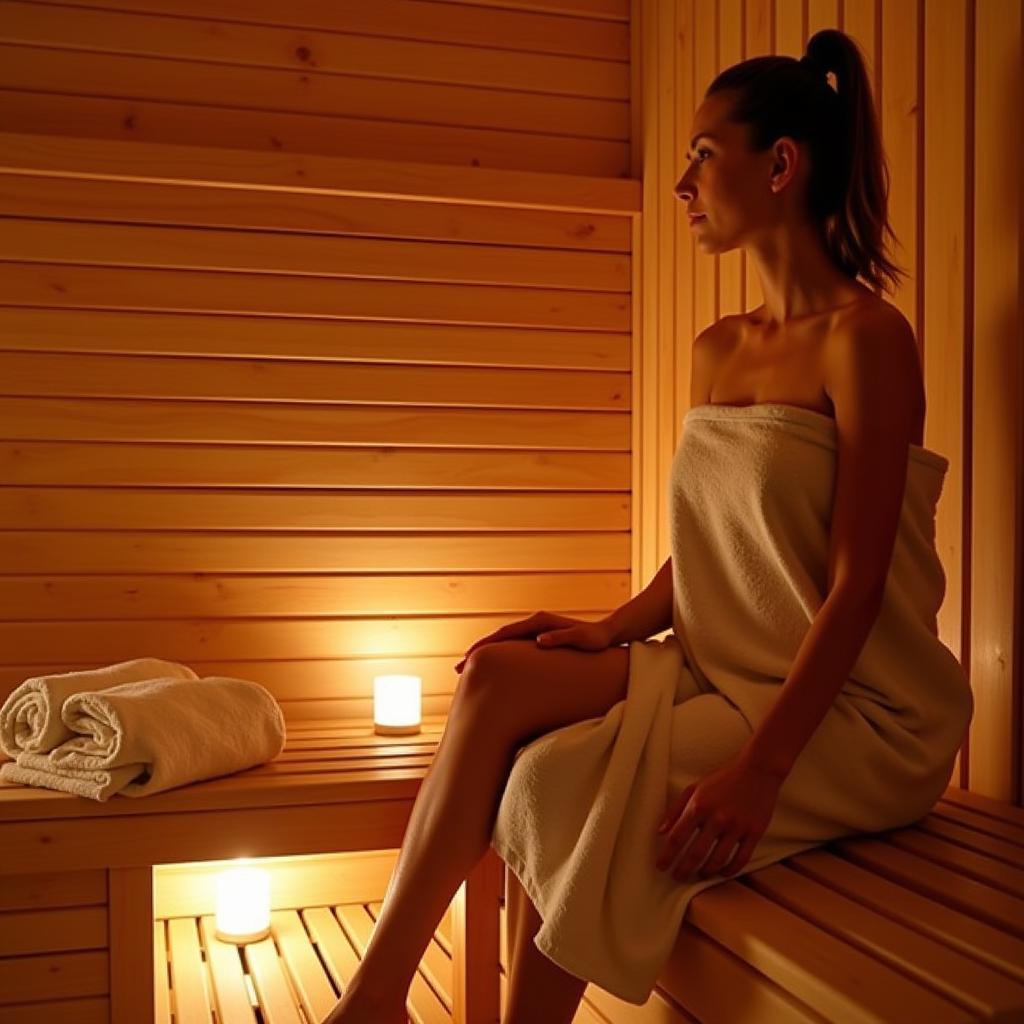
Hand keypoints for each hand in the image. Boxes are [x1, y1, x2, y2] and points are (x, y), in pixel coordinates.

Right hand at [454, 612, 615, 672]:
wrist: (606, 634)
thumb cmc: (595, 639)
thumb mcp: (581, 638)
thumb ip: (561, 638)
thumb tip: (539, 641)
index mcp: (538, 623)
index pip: (504, 634)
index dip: (485, 646)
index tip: (468, 659)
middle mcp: (533, 624)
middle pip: (498, 638)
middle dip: (477, 652)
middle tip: (457, 669)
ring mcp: (535, 631)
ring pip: (503, 645)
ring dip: (486, 656)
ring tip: (468, 673)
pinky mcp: (538, 640)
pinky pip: (513, 650)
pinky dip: (499, 659)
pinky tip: (493, 672)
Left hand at [654, 754, 783, 881]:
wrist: (757, 770)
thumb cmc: (722, 779)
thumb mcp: (694, 788)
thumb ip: (676, 810)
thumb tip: (661, 832)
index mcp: (699, 806)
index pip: (677, 837)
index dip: (667, 855)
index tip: (661, 867)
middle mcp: (717, 818)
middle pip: (695, 854)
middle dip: (683, 870)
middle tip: (677, 877)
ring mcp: (737, 827)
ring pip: (717, 861)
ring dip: (705, 872)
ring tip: (699, 874)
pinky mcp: (754, 833)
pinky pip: (740, 859)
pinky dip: (729, 870)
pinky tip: (722, 872)